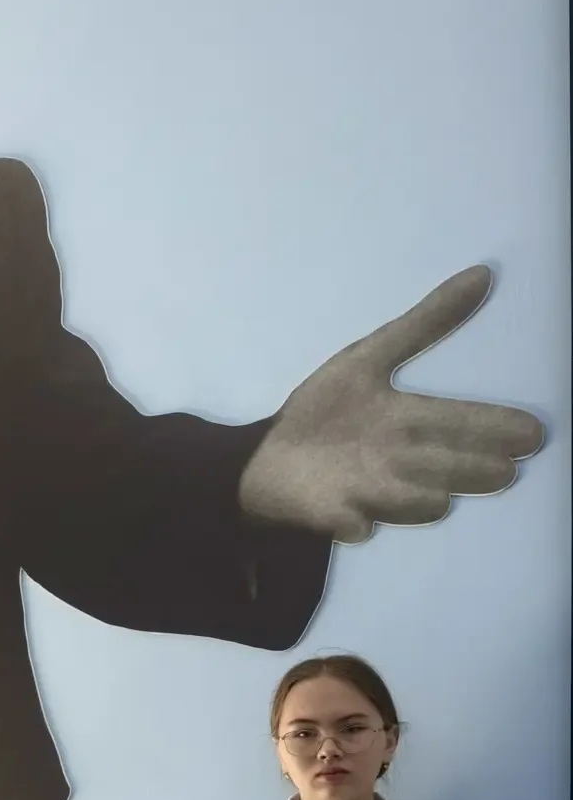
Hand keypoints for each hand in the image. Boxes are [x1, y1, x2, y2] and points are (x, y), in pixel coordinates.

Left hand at [238, 266, 542, 542]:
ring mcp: (369, 492)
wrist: (268, 458)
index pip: (460, 422)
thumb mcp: (369, 357)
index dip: (493, 427)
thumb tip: (482, 275)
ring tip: (441, 496)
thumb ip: (425, 323)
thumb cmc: (323, 410)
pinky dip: (355, 522)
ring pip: (411, 499)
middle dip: (473, 469)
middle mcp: (397, 461)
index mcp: (408, 421)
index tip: (532, 435)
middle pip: (446, 464)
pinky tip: (357, 520)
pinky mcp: (337, 518)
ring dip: (422, 497)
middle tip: (502, 471)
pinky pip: (354, 525)